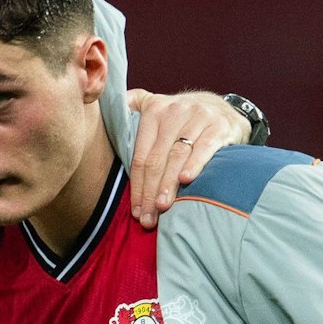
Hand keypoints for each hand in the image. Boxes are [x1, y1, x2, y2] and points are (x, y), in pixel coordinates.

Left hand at [125, 89, 252, 228]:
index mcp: (154, 111)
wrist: (223, 108)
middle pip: (156, 159)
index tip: (136, 210)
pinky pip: (204, 148)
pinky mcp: (219, 126)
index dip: (137, 185)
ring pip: (177, 156)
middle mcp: (175, 112)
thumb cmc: (182, 118)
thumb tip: (99, 105)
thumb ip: (131, 106)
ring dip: (168, 185)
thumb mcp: (155, 105)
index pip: (141, 155)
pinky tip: (185, 180)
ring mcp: (198, 118)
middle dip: (150, 191)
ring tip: (162, 208)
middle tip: (147, 217)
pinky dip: (194, 164)